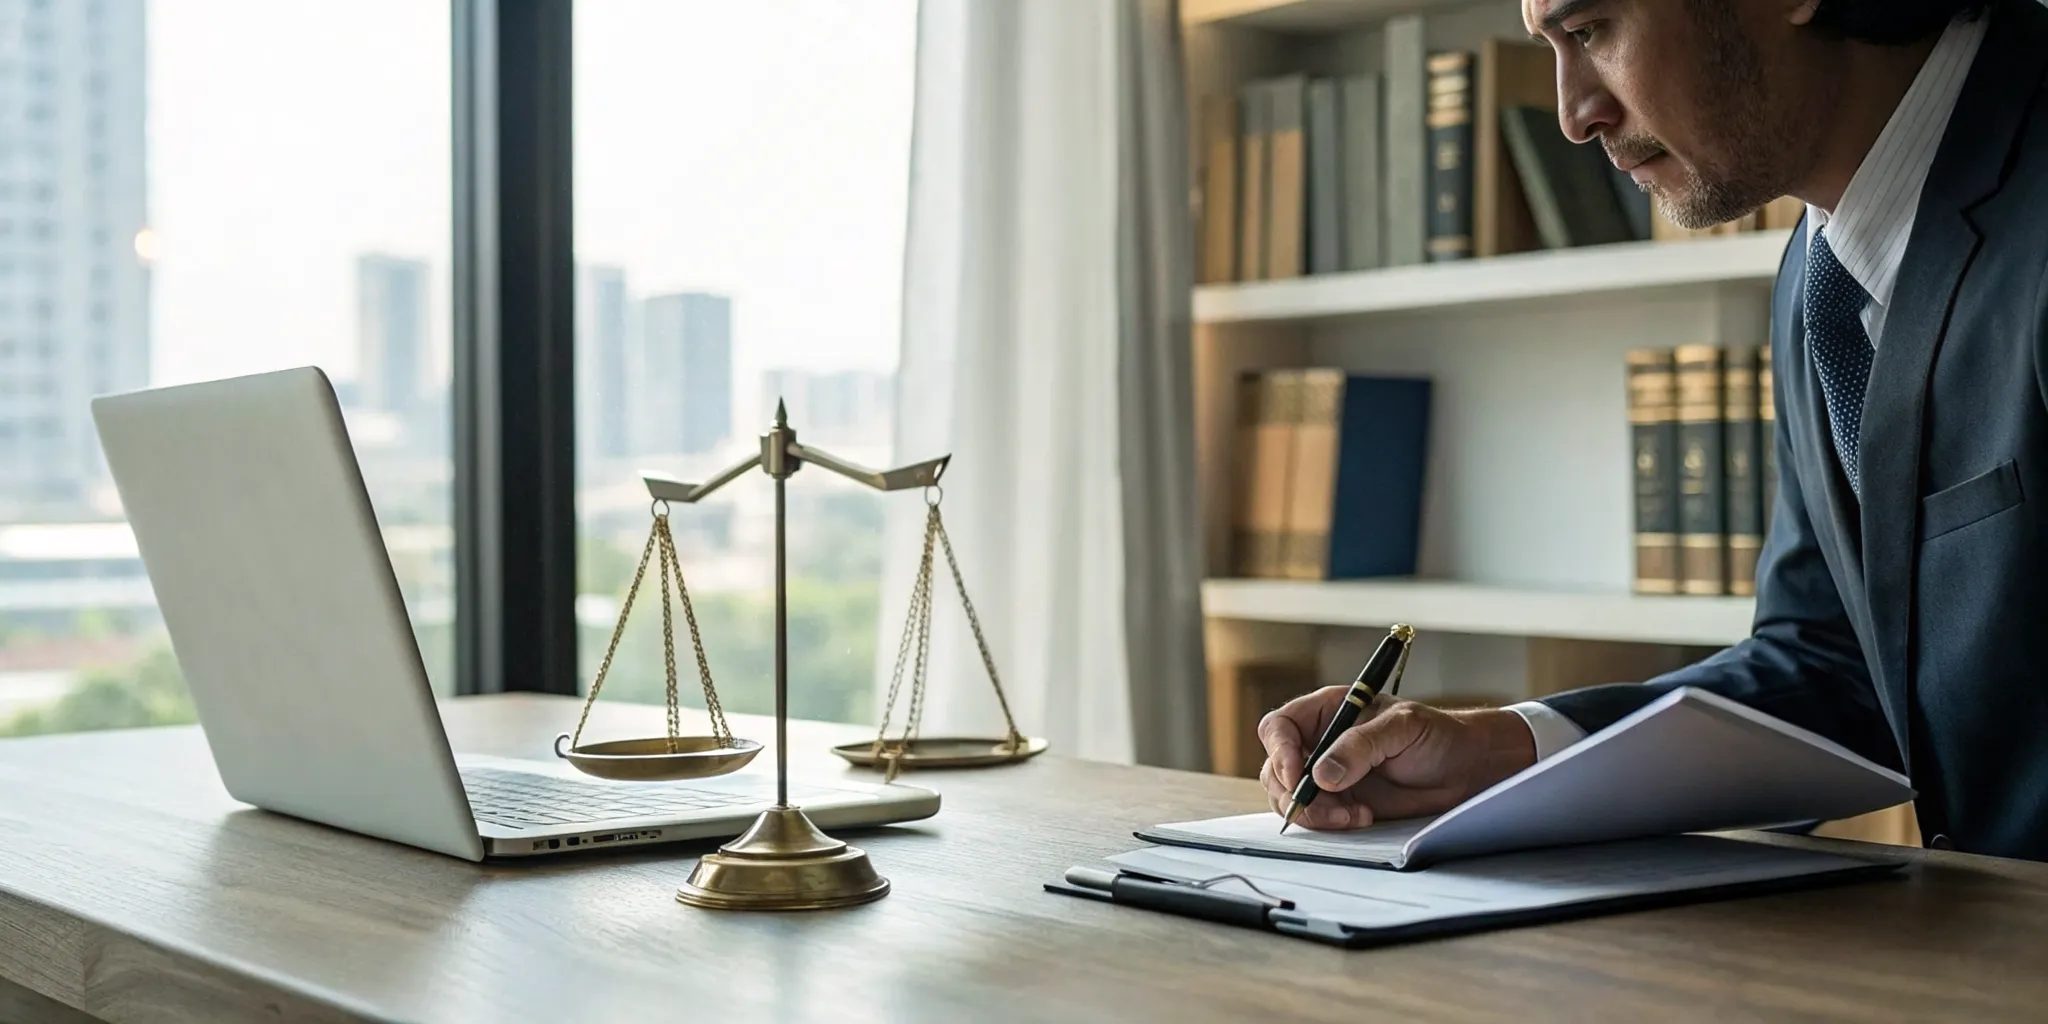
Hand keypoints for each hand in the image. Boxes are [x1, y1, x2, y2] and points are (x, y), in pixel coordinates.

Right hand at [1257, 688, 1536, 831]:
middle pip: (1277, 767)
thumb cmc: (1438, 735)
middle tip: (1328, 808)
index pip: (1280, 727)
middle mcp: (1321, 742)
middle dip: (1296, 792)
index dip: (1281, 752)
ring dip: (1314, 813)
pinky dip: (1330, 823)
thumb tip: (1323, 774)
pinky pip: (1315, 816)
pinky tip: (1361, 817)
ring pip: (1291, 796)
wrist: (1465, 770)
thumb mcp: (1402, 728)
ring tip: (1352, 815)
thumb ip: (1360, 746)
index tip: (1299, 777)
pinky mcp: (1341, 802)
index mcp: (1328, 711)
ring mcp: (1329, 774)